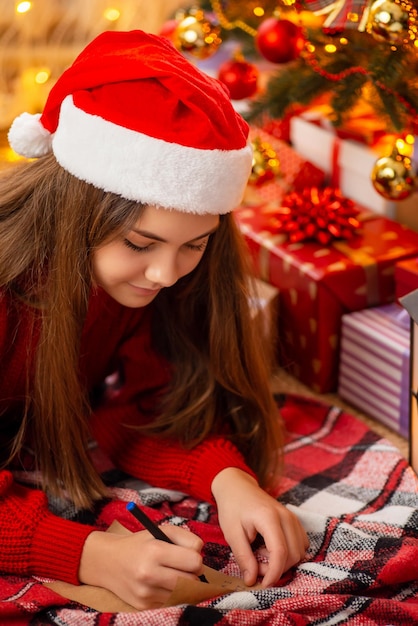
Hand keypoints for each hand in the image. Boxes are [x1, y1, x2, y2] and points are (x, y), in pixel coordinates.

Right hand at [79, 524, 203, 608]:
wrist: (108, 562)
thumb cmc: (140, 544)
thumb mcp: (161, 531)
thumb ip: (186, 538)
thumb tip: (201, 555)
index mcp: (155, 550)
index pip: (194, 561)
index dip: (196, 558)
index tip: (190, 556)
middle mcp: (149, 573)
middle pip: (191, 581)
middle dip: (192, 574)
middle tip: (184, 567)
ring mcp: (146, 592)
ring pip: (183, 594)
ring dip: (183, 586)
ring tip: (173, 575)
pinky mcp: (143, 605)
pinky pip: (170, 602)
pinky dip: (171, 595)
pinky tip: (162, 584)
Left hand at [211, 468, 307, 587]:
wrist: (237, 486)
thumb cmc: (232, 508)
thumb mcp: (232, 533)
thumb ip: (243, 557)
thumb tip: (252, 580)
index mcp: (269, 518)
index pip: (280, 552)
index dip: (273, 573)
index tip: (263, 585)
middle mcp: (286, 517)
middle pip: (293, 555)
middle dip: (276, 568)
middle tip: (255, 564)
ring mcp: (293, 517)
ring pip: (300, 552)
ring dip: (283, 562)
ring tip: (261, 554)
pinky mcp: (294, 520)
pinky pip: (301, 544)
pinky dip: (289, 553)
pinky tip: (271, 549)